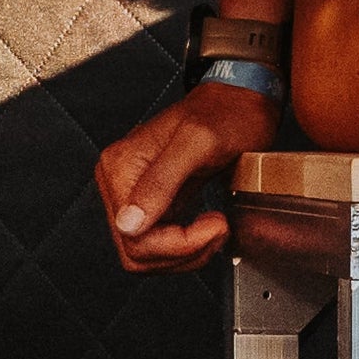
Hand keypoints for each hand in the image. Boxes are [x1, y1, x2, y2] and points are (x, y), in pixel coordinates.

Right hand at [97, 79, 284, 268]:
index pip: (132, 235)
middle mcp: (118, 183)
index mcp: (119, 167)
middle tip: (218, 228)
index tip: (215, 224)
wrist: (240, 103)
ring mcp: (134, 196)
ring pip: (146, 255)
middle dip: (182, 251)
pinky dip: (187, 248)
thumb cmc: (225, 115)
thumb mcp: (197, 143)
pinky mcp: (154, 205)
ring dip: (186, 254)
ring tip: (215, 227)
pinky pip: (160, 246)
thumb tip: (129, 223)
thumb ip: (161, 181)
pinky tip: (208, 228)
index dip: (177, 243)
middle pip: (137, 251)